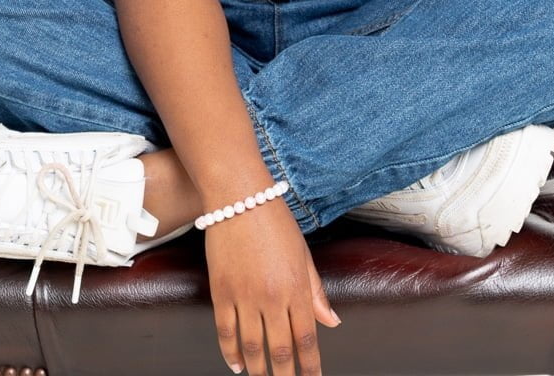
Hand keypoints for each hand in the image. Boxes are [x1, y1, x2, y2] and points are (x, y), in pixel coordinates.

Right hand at [204, 195, 340, 374]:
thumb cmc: (275, 220)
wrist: (239, 195)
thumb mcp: (302, 253)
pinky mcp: (221, 291)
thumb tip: (331, 322)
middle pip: (280, 352)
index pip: (306, 339)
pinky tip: (237, 365)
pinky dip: (231, 353)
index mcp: (297, 288)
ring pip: (252, 348)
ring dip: (258, 370)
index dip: (310, 366)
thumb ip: (316, 291)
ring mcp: (244, 296)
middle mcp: (272, 297)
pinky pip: (226, 332)